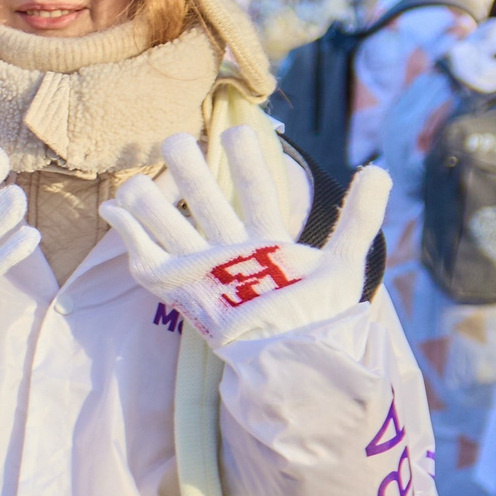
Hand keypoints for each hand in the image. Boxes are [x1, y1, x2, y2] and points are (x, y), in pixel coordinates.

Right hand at [100, 128, 384, 346]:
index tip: (239, 134)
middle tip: (177, 140)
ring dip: (150, 197)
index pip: (257, 193)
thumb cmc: (316, 318)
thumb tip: (381, 168)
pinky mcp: (176, 288)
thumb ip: (360, 218)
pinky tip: (115, 208)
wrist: (288, 361)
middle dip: (188, 169)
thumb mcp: (343, 265)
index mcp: (266, 244)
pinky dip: (127, 231)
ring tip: (139, 175)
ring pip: (169, 223)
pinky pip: (145, 256)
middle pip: (205, 201)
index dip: (248, 164)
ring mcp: (200, 269)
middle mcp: (230, 252)